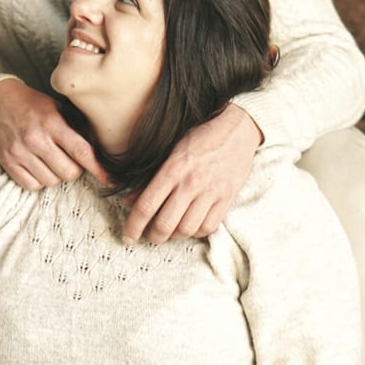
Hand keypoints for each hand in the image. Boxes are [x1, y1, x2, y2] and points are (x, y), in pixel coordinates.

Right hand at [0, 79, 107, 189]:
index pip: (81, 151)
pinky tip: (38, 166)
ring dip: (56, 175)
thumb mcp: (57, 107)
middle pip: (69, 172)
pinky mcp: (8, 162)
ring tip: (50, 160)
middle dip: (74, 169)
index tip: (109, 179)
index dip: (97, 168)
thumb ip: (76, 127)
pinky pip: (32, 185)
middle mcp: (36, 139)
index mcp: (52, 123)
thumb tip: (100, 151)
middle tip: (69, 158)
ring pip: (51, 181)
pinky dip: (39, 180)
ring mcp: (20, 153)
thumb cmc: (33, 105)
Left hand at [122, 104, 261, 244]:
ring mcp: (211, 192)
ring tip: (170, 231)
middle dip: (153, 236)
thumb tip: (128, 202)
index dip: (133, 226)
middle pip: (165, 224)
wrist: (237, 128)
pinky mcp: (227, 198)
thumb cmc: (200, 137)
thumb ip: (149, 178)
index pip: (146, 206)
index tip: (128, 236)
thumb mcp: (170, 151)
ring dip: (174, 236)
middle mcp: (191, 182)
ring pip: (186, 230)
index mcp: (173, 169)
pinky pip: (208, 227)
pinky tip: (190, 225)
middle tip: (149, 236)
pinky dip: (196, 232)